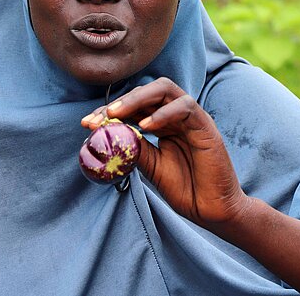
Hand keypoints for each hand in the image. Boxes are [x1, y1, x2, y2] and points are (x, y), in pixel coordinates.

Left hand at [82, 77, 249, 228]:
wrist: (212, 211)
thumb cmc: (184, 189)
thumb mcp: (151, 165)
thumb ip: (135, 147)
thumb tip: (109, 134)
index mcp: (162, 122)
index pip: (134, 106)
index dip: (110, 111)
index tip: (87, 123)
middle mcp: (175, 115)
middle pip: (147, 91)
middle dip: (121, 101)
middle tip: (99, 116)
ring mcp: (191, 117)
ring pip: (165, 90)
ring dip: (137, 99)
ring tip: (116, 113)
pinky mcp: (205, 126)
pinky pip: (185, 107)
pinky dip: (163, 114)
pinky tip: (145, 127)